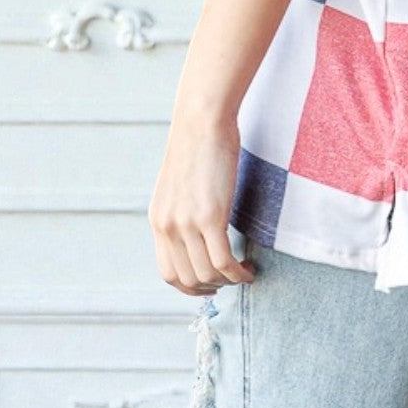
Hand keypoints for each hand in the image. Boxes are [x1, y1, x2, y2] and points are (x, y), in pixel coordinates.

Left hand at [147, 111, 256, 295]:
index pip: (169, 273)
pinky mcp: (210, 216)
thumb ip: (181, 209)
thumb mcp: (179, 184)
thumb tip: (196, 228)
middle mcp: (168, 226)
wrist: (202, 120)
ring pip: (207, 274)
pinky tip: (249, 270)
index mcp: (158, 220)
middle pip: (188, 279)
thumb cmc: (198, 144)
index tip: (210, 285)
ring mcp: (187, 224)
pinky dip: (238, 273)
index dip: (190, 287)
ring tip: (244, 273)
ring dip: (228, 282)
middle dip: (212, 288)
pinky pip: (223, 261)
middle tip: (232, 280)